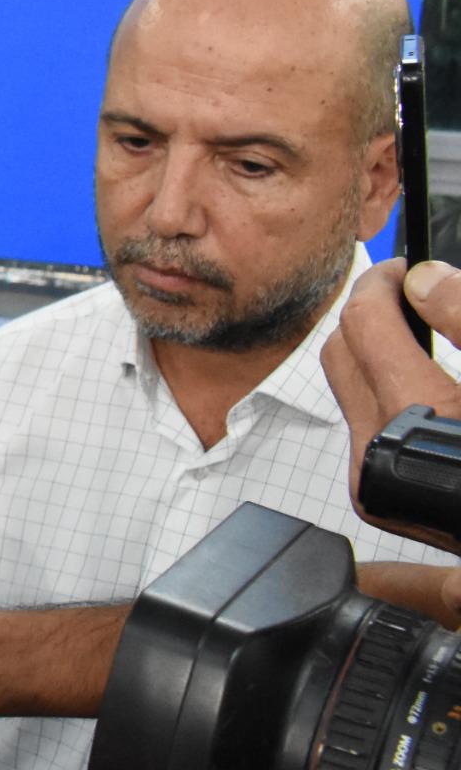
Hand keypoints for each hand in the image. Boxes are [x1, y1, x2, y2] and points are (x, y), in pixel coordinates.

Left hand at [321, 257, 460, 554]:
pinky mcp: (379, 501)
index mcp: (414, 421)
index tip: (406, 268)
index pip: (364, 323)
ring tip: (424, 340)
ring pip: (350, 392)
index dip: (384, 281)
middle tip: (413, 295)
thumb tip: (427, 280)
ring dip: (379, 357)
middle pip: (342, 353)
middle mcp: (379, 459)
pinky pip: (365, 428)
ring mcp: (374, 486)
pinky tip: (427, 392)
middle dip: (373, 316)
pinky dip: (388, 397)